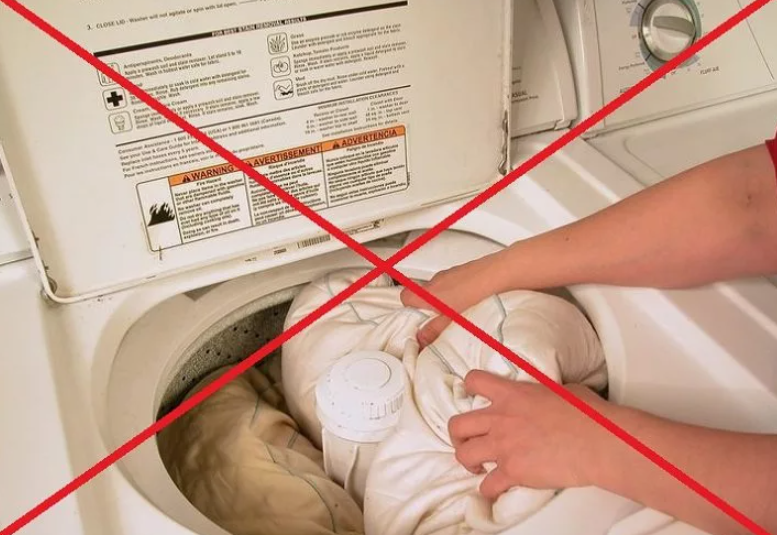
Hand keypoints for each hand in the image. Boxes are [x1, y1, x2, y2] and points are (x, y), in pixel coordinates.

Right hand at [400, 254, 500, 346]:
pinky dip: (453, 291)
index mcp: (427, 293)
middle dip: (425, 306)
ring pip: (435, 288)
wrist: (494, 275)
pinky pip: (449, 282)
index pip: (405, 298)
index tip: (418, 321)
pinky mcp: (459, 271)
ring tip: (454, 312)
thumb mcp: (450, 320)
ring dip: (440, 299)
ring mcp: (447, 274)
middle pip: (419, 293)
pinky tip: (466, 301)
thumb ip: (433, 331)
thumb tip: (422, 340)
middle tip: (436, 319)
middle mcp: (434, 281)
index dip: (409, 309)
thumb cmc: (472, 293)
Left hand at [448, 370, 611, 500]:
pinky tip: (497, 489)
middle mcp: (501, 419)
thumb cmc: (588, 413)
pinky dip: (489, 489)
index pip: (474, 381)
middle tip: (468, 440)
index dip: (469, 387)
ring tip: (478, 466)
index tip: (472, 396)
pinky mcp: (513, 472)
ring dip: (468, 462)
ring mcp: (504, 446)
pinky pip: (487, 486)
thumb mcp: (561, 389)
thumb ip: (543, 392)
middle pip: (457, 425)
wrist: (599, 442)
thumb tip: (547, 394)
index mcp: (512, 394)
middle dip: (458, 435)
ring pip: (463, 455)